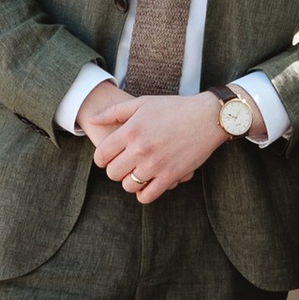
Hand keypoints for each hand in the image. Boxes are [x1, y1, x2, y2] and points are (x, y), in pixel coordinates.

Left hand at [79, 88, 226, 201]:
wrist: (207, 117)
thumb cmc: (174, 108)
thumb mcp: (142, 103)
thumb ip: (114, 112)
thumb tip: (91, 119)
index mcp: (131, 130)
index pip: (101, 155)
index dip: (102, 159)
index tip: (109, 157)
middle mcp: (140, 149)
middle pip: (112, 173)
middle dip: (115, 170)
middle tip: (124, 164)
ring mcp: (156, 164)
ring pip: (128, 186)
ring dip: (129, 181)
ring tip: (137, 172)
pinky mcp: (171, 175)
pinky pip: (147, 196)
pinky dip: (143, 193)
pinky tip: (147, 184)